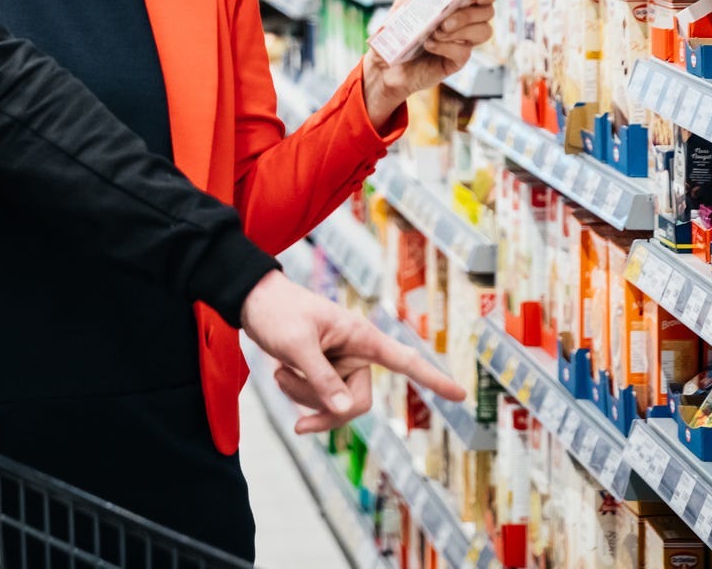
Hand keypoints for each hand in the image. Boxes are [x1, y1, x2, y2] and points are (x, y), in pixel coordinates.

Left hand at [239, 271, 465, 433]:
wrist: (251, 302)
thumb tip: (345, 410)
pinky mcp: (325, 374)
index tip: (460, 395)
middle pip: (358, 403)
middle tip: (292, 402)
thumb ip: (321, 378)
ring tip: (280, 370)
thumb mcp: (296, 344)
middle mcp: (356, 353)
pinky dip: (296, 394)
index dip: (433, 379)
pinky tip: (280, 371)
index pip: (404, 360)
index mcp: (360, 336)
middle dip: (323, 406)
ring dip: (302, 397)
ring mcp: (341, 365)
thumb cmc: (277, 312)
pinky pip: (319, 402)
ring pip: (334, 406)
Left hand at [362, 0, 497, 126]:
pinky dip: (446, 46)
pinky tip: (429, 44)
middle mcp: (466, 21)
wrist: (387, 62)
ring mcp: (463, 41)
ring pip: (484, 31)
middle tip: (445, 20)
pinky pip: (464, 51)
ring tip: (436, 32)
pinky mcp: (457, 60)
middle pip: (488, 12)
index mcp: (457, 3)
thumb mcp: (404, 2)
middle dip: (469, 14)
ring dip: (461, 29)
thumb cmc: (399, 29)